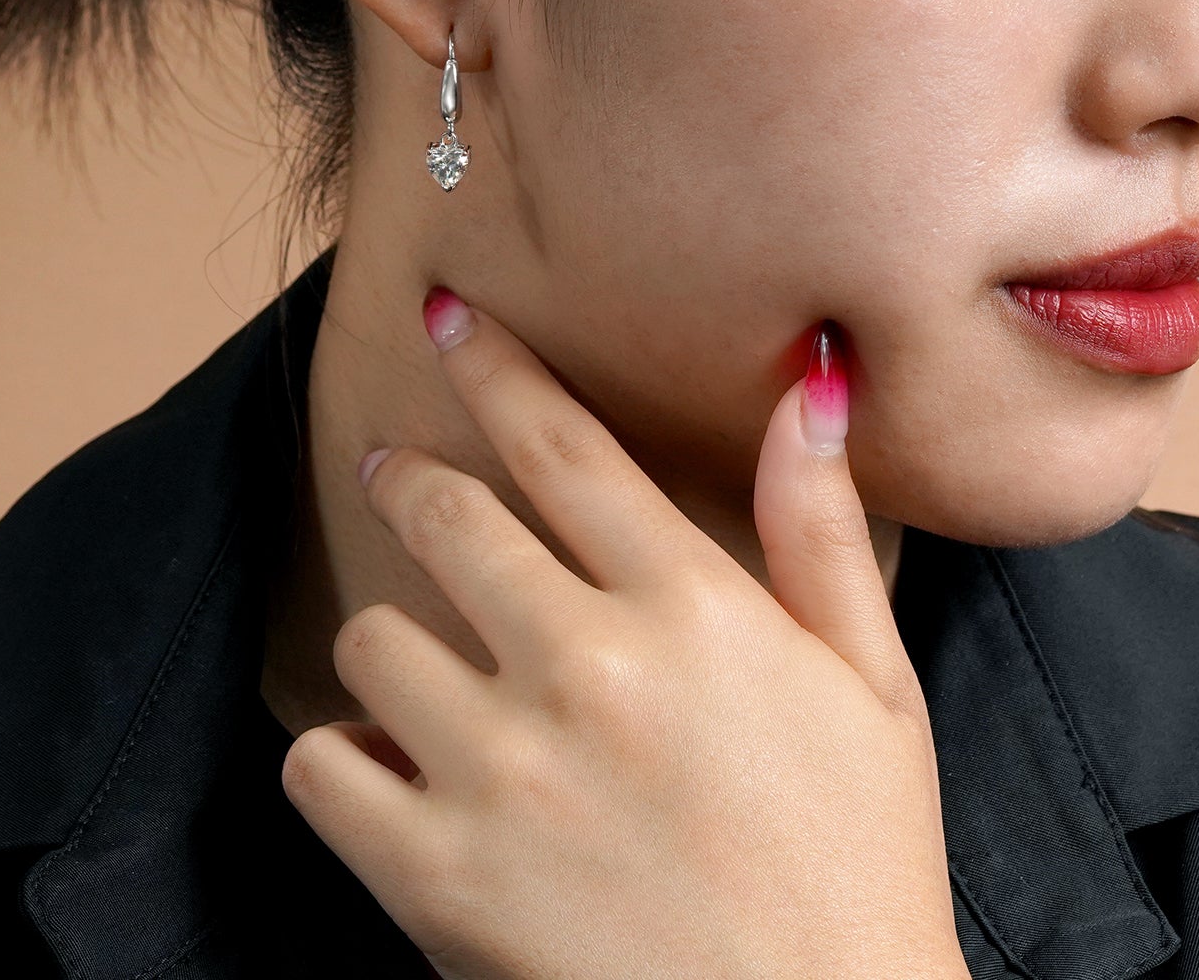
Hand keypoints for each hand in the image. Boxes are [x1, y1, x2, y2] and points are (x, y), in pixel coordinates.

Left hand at [278, 289, 966, 979]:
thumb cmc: (859, 864)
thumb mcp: (873, 685)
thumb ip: (819, 531)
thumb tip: (807, 386)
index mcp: (693, 609)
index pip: (565, 446)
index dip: (496, 367)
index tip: (448, 318)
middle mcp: (589, 668)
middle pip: (448, 517)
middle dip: (410, 479)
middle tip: (397, 474)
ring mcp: (505, 773)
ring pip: (375, 636)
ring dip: (393, 637)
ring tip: (424, 663)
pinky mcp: (439, 879)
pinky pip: (325, 765)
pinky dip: (344, 755)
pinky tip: (391, 762)